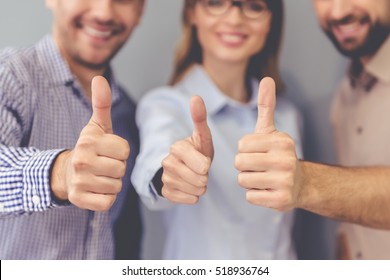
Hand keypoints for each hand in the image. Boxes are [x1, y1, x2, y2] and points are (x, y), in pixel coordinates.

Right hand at [51, 76, 129, 210]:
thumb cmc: (89, 148)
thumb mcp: (96, 126)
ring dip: (112, 183)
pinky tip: (96, 189)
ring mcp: (80, 182)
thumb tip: (100, 78)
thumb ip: (102, 104)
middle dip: (117, 167)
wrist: (66, 173)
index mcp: (89, 142)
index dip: (120, 151)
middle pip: (121, 168)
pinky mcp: (80, 200)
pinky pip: (109, 202)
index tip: (108, 151)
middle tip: (103, 165)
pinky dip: (107, 197)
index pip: (124, 150)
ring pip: (116, 185)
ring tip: (99, 176)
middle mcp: (82, 161)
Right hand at [161, 96, 213, 203]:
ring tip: (197, 179)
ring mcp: (165, 177)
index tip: (205, 163)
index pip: (200, 164)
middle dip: (205, 178)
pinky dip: (193, 197)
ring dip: (200, 187)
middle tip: (202, 172)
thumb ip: (200, 118)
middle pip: (198, 179)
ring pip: (193, 190)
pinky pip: (186, 199)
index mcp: (177, 147)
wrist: (187, 167)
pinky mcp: (165, 191)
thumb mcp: (202, 136)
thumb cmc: (198, 151)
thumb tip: (195, 97)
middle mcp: (167, 162)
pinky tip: (191, 188)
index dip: (206, 165)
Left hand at [235, 77, 300, 210]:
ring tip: (265, 178)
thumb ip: (267, 106)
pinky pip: (250, 196)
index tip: (260, 153)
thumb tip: (267, 78)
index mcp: (282, 141)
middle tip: (260, 167)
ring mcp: (285, 181)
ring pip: (242, 180)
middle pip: (239, 162)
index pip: (241, 145)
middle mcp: (286, 159)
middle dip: (244, 166)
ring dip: (249, 181)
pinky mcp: (281, 200)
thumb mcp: (271, 131)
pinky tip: (268, 191)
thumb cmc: (277, 155)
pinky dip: (255, 195)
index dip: (245, 150)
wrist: (299, 184)